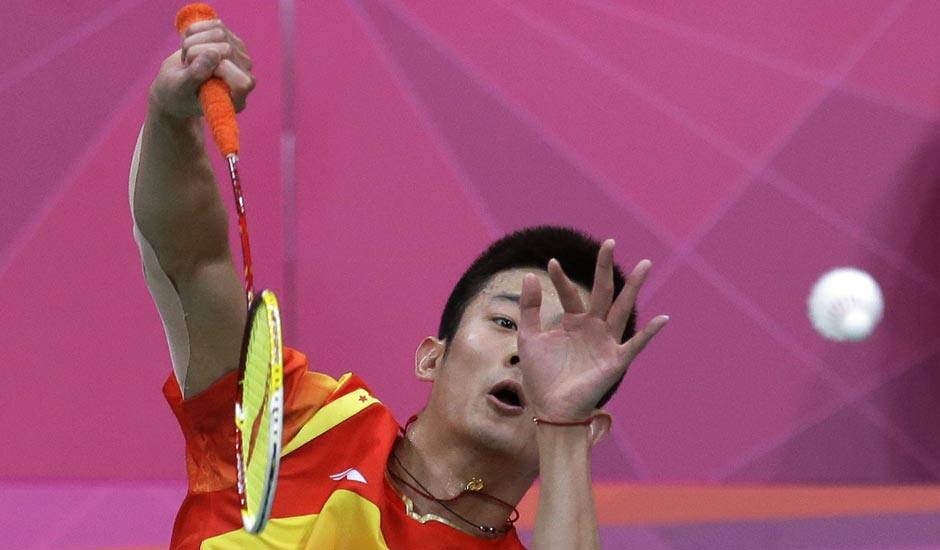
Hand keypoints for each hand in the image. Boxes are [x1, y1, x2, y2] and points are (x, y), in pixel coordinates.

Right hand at [149, 19, 254, 118]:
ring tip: (189, 60)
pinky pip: (215, 24)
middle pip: (226, 49)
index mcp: (237, 98)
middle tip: (187, 67)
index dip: (217, 68)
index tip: (197, 72)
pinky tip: (191, 46)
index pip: (241, 80)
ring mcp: (240, 57)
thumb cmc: (177, 94)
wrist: (175, 85)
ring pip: (219, 33)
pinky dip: (195, 32)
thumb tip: (214, 54)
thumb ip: (196, 75)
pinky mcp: (232, 40)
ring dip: (193, 43)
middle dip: (196, 53)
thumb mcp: (179, 88)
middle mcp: (245, 77)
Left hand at [517, 240, 668, 421]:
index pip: (570, 294)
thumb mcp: (529, 337)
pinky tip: (662, 318)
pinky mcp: (615, 361)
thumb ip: (529, 308)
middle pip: (603, 292)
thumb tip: (530, 274)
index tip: (550, 263)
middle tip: (609, 242)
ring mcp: (606, 342)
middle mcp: (593, 328)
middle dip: (605, 268)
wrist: (551, 409)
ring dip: (634, 288)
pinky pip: (635, 344)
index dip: (560, 279)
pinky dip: (649, 333)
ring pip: (622, 309)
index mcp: (573, 323)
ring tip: (646, 264)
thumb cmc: (541, 376)